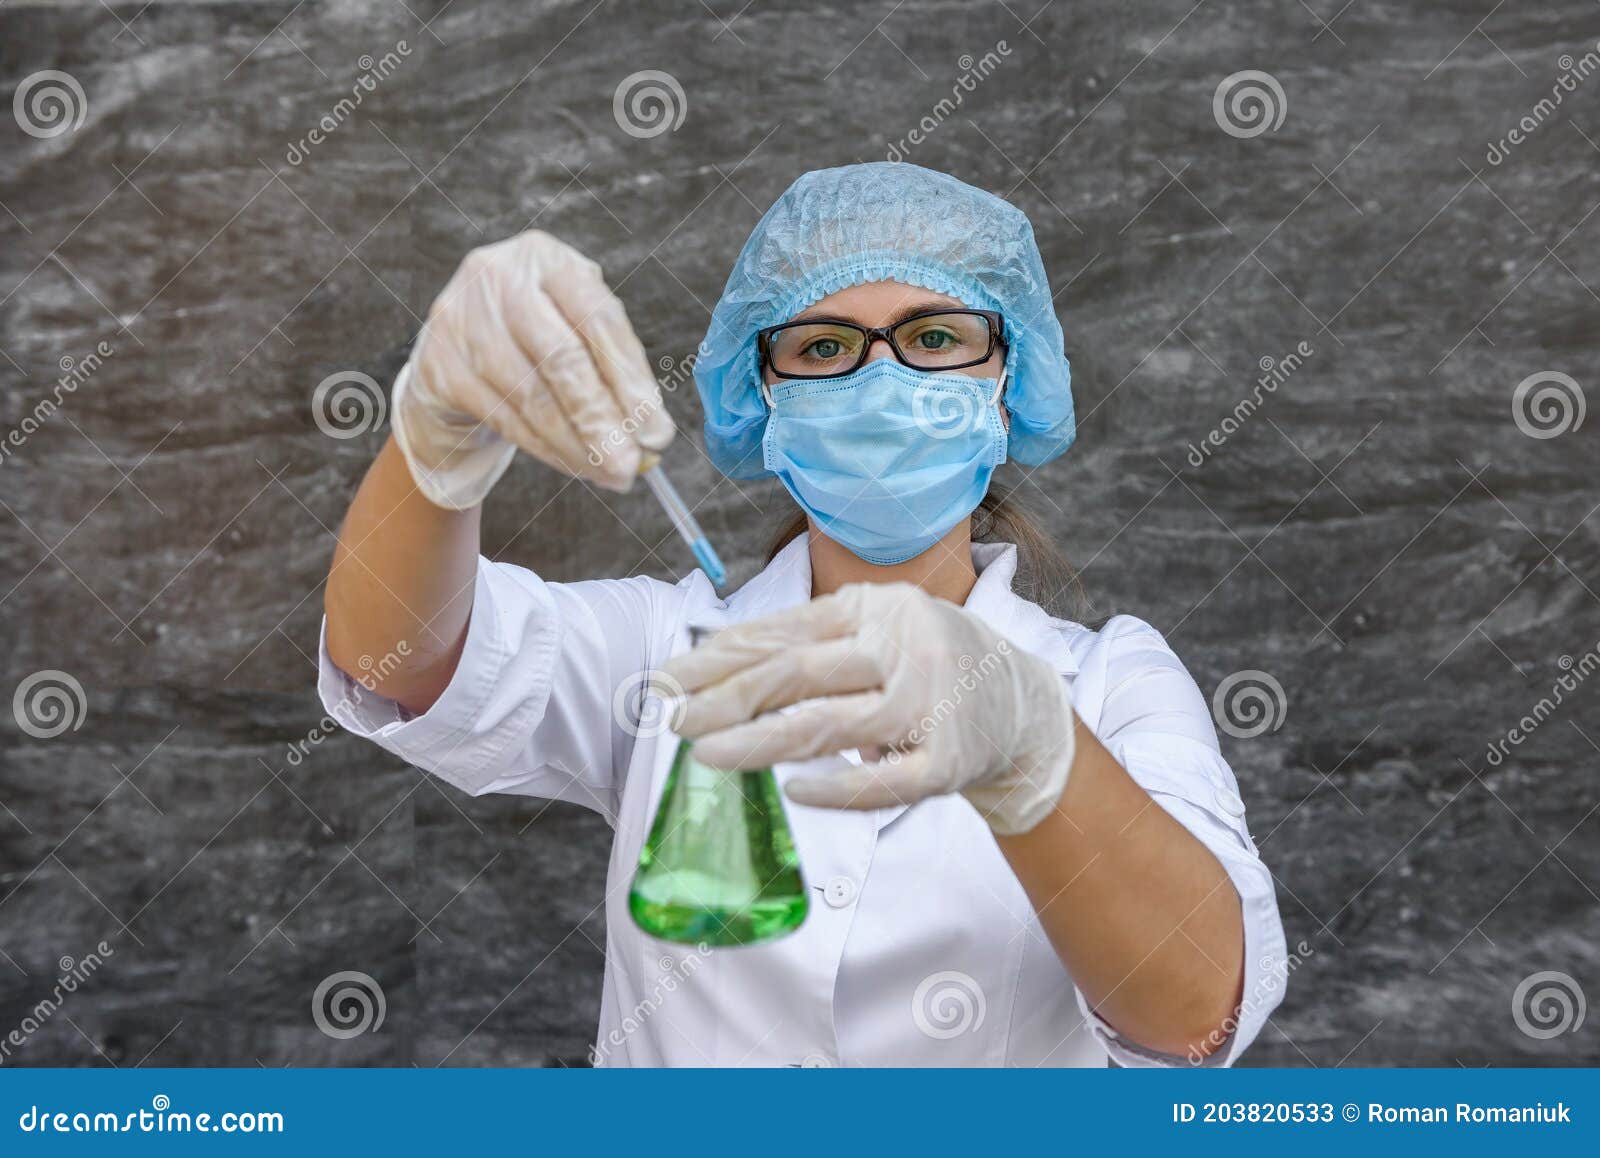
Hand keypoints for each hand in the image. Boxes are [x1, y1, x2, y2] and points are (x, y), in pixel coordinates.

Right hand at [391, 230, 674, 508]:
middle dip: (602, 419)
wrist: (454, 348)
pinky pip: (504, 418)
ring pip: (532, 396)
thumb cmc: (535, 337)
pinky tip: (573, 464)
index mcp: (547, 258)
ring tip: (609, 472)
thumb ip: (614, 369)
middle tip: (630, 465)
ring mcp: (462, 320)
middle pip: (562, 358)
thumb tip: (651, 434)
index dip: (631, 380)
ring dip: (576, 444)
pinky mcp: (441, 366)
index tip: (657, 431)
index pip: (598, 318)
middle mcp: (500, 277)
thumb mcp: (575, 326)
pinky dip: (545, 449)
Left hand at [661, 582, 1076, 834]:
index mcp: (878, 607)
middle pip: (800, 671)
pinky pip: (882, 781)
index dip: (720, 655)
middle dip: (727, 696)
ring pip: (832, 725)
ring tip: (707, 754)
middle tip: (675, 719)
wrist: (1020, 706)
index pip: (785, 628)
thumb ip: (813, 639)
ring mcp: (929, 704)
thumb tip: (716, 662)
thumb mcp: (879, 627)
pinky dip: (835, 788)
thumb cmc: (926, 663)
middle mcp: (905, 646)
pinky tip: (793, 792)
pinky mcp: (948, 762)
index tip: (669, 678)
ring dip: (762, 742)